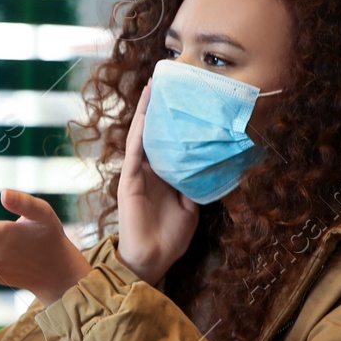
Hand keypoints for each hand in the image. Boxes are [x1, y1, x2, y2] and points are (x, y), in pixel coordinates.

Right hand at [117, 84, 200, 286]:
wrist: (154, 259)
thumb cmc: (170, 237)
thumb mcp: (191, 207)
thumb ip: (195, 185)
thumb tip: (211, 164)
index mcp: (162, 176)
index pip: (166, 141)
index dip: (170, 120)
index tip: (180, 98)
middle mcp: (148, 171)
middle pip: (151, 132)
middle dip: (155, 107)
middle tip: (163, 81)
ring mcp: (137, 175)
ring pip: (140, 137)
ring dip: (144, 112)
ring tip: (150, 88)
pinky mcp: (129, 182)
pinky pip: (134, 154)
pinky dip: (139, 134)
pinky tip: (144, 116)